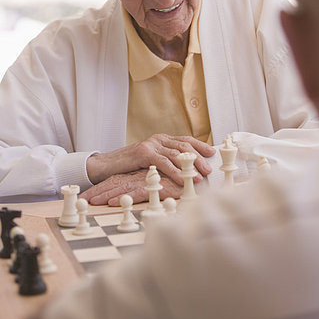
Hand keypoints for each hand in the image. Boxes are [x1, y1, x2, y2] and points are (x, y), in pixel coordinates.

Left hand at [80, 170, 183, 205]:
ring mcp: (156, 179)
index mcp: (146, 175)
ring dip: (106, 194)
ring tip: (91, 202)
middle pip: (119, 181)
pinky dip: (125, 196)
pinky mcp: (164, 185)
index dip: (104, 188)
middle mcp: (148, 175)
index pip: (121, 180)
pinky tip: (113, 202)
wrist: (208, 185)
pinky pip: (140, 191)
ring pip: (125, 186)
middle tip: (83, 200)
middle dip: (99, 190)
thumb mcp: (167, 190)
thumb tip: (137, 196)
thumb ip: (153, 191)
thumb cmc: (190, 188)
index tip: (88, 197)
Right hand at [86, 134, 214, 184]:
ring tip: (200, 177)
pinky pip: (164, 163)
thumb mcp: (150, 161)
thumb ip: (165, 161)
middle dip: (199, 158)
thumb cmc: (128, 167)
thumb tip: (185, 170)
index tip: (212, 153)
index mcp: (161, 139)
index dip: (200, 145)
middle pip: (184, 146)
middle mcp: (157, 139)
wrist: (105, 165)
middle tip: (209, 169)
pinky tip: (183, 180)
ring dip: (190, 166)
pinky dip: (176, 172)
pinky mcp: (144, 153)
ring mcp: (151, 144)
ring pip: (176, 154)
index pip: (185, 140)